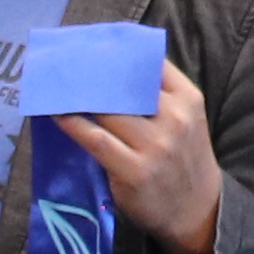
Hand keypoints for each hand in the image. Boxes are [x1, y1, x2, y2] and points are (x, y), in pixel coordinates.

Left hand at [57, 62, 221, 253]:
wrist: (198, 211)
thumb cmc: (184, 159)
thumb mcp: (186, 119)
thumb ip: (159, 93)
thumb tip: (111, 64)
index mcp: (188, 99)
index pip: (150, 63)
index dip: (117, 50)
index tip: (90, 43)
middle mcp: (174, 118)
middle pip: (123, 85)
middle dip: (90, 73)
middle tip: (62, 61)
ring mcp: (154, 146)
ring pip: (106, 110)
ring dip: (77, 97)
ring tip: (55, 85)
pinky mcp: (133, 171)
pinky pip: (95, 139)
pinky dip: (72, 123)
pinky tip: (57, 113)